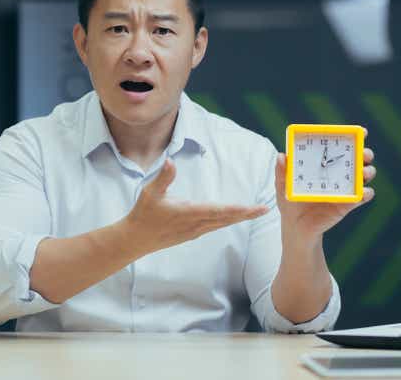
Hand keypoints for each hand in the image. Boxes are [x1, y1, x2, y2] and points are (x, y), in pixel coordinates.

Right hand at [123, 159, 268, 253]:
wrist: (135, 239)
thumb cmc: (143, 214)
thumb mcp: (150, 193)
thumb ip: (163, 177)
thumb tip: (171, 161)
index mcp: (189, 213)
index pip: (220, 211)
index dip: (240, 209)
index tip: (255, 208)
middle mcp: (196, 224)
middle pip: (227, 219)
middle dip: (247, 214)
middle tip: (265, 209)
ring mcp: (195, 231)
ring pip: (222, 224)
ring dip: (239, 218)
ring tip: (254, 212)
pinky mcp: (191, 234)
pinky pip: (215, 227)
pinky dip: (227, 221)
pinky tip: (233, 218)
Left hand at [275, 128, 375, 240]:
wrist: (295, 225)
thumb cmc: (290, 200)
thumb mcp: (283, 184)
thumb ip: (282, 171)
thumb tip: (281, 156)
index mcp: (324, 163)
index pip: (340, 147)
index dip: (353, 137)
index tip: (360, 132)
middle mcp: (338, 173)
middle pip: (358, 158)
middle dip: (366, 153)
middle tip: (364, 154)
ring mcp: (345, 188)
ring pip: (364, 175)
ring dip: (368, 171)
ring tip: (364, 172)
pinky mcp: (348, 204)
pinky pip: (362, 197)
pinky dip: (366, 193)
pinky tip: (363, 192)